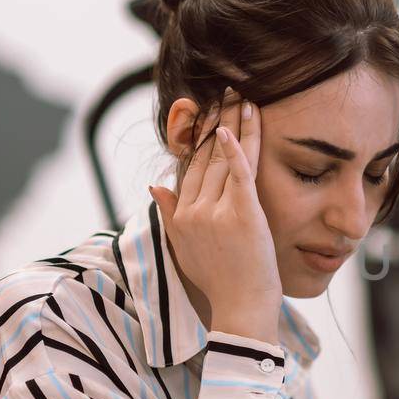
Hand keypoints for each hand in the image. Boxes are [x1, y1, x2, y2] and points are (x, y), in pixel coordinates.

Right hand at [149, 90, 281, 343]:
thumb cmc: (219, 281)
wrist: (240, 308)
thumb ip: (169, 214)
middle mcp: (193, 210)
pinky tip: (237, 125)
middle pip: (206, 156)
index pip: (190, 166)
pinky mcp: (243, 214)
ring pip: (224, 158)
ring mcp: (216, 211)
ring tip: (242, 97)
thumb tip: (156, 186)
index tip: (206, 110)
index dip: (199, 136)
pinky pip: (239, 173)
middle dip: (216, 119)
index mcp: (180, 215)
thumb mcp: (184, 248)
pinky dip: (237, 147)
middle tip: (226, 90)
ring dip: (234, 123)